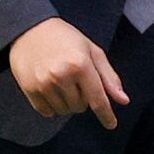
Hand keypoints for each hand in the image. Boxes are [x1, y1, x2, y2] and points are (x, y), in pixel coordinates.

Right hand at [7, 15, 127, 126]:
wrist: (29, 28)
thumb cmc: (65, 38)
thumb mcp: (92, 51)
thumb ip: (109, 77)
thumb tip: (123, 100)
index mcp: (81, 65)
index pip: (98, 99)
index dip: (106, 115)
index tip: (111, 125)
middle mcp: (62, 76)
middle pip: (80, 107)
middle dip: (82, 98)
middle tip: (75, 80)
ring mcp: (44, 84)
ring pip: (64, 111)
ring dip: (67, 102)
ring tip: (61, 82)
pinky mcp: (29, 89)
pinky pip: (47, 112)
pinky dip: (52, 106)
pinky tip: (50, 89)